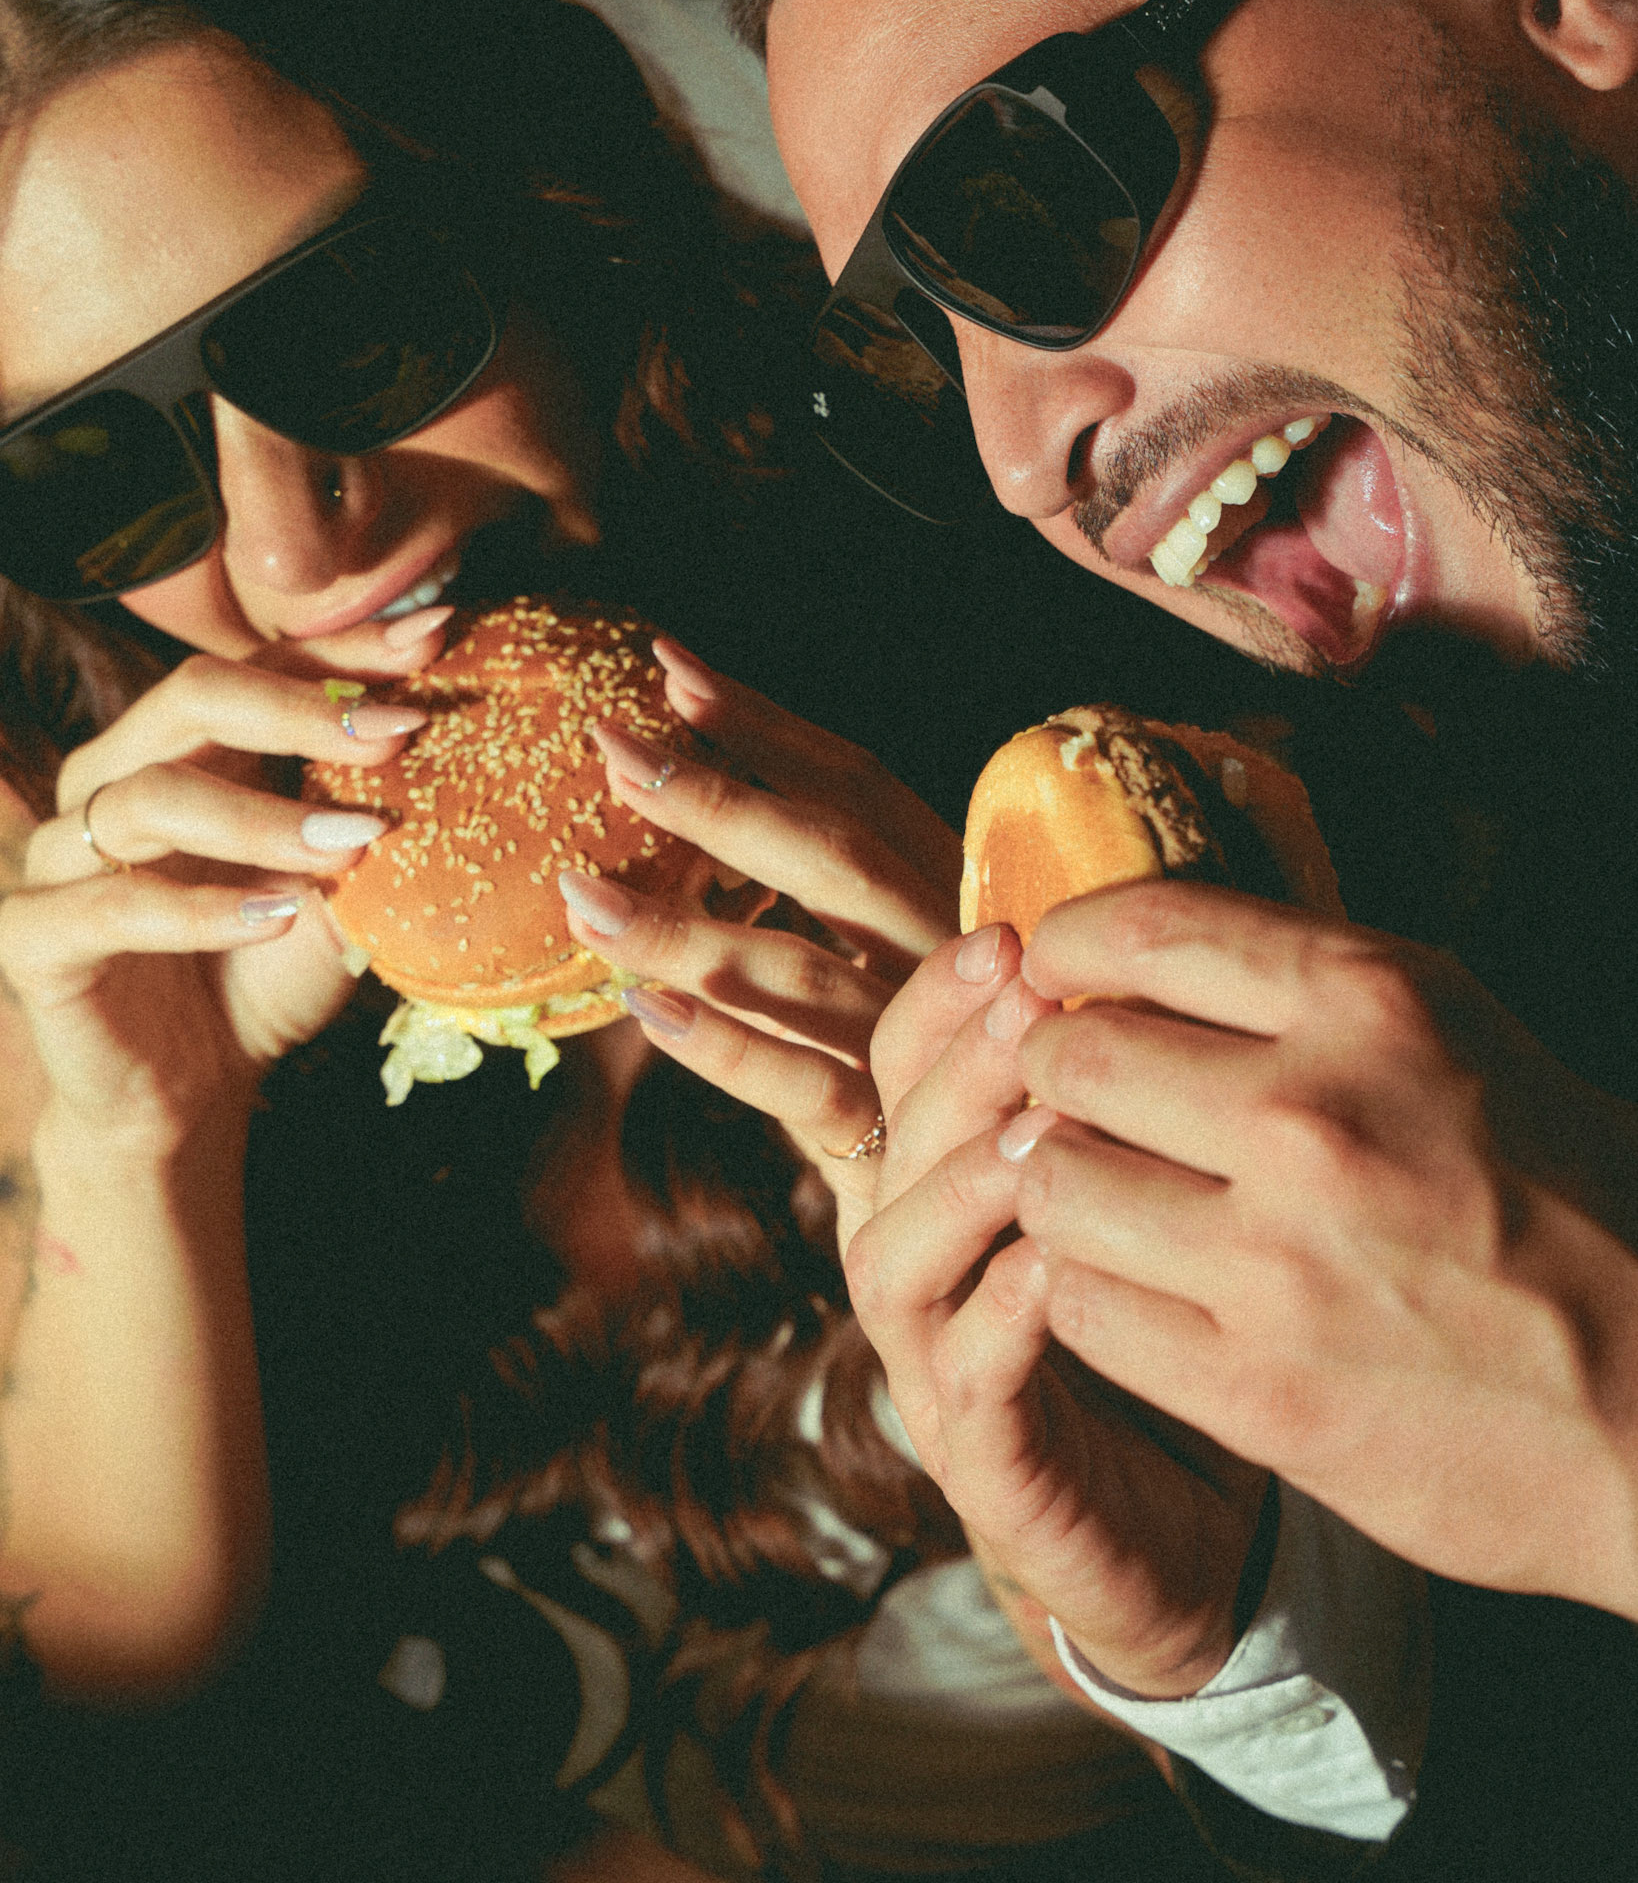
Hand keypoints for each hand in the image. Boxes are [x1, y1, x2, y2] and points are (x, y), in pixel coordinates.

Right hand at [0, 622, 444, 1139]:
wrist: (192, 1090)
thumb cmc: (268, 975)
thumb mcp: (340, 892)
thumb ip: (370, 819)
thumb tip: (453, 741)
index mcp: (186, 749)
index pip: (259, 665)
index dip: (344, 652)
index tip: (434, 641)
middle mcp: (115, 779)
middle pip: (193, 695)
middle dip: (303, 712)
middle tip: (396, 736)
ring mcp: (63, 854)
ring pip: (150, 796)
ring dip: (262, 819)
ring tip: (350, 850)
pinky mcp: (33, 937)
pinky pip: (110, 907)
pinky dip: (201, 912)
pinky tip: (275, 919)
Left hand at [555, 635, 960, 1211]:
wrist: (1010, 1221)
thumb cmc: (937, 1069)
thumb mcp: (905, 960)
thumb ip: (833, 888)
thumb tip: (702, 783)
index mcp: (958, 890)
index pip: (860, 785)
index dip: (764, 724)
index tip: (668, 667)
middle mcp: (954, 952)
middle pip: (834, 856)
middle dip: (718, 795)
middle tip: (610, 744)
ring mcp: (929, 1045)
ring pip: (800, 969)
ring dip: (685, 927)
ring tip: (583, 894)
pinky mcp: (895, 1142)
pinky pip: (799, 1086)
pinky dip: (720, 1047)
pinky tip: (642, 1011)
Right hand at [846, 926, 1268, 1699]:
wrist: (1203, 1531)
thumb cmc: (1182, 1327)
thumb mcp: (1152, 1187)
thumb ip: (1131, 1086)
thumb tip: (1160, 941)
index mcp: (946, 1183)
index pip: (901, 1064)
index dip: (939, 1000)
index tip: (1011, 940)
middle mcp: (923, 1261)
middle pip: (894, 1142)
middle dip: (959, 1066)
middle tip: (1034, 1008)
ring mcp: (939, 1364)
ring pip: (896, 1255)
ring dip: (963, 1183)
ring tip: (1041, 1129)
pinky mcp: (986, 1464)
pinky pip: (967, 1382)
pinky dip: (999, 1317)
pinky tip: (1054, 1266)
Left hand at [1011, 879, 1637, 1619]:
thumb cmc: (1568, 1207)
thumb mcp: (1462, 1041)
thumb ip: (1306, 994)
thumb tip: (1136, 957)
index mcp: (1377, 1006)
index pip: (1142, 929)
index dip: (1067, 947)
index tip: (1054, 973)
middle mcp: (1315, 1119)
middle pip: (1073, 1057)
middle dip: (1056, 1074)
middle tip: (1078, 1101)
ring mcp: (1280, 1262)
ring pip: (1054, 1183)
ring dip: (1062, 1186)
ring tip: (1104, 1198)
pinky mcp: (1259, 1389)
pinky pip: (1082, 1306)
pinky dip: (1088, 1291)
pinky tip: (1135, 1288)